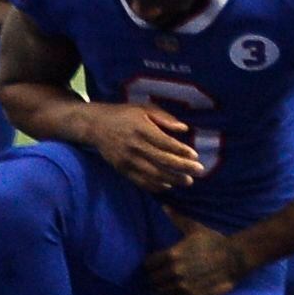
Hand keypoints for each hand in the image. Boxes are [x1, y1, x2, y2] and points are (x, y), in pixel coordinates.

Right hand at [88, 99, 214, 194]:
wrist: (95, 126)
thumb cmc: (124, 115)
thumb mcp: (143, 109)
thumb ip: (164, 118)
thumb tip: (184, 128)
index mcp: (141, 129)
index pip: (164, 143)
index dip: (181, 151)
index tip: (195, 155)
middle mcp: (134, 146)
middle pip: (162, 160)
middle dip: (182, 167)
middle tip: (198, 171)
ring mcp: (127, 160)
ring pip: (152, 173)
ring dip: (172, 179)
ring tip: (188, 181)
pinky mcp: (121, 169)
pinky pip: (140, 181)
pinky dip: (155, 186)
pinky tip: (168, 186)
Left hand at [142, 222, 249, 294]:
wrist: (235, 258)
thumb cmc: (214, 241)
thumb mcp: (195, 228)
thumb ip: (177, 219)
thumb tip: (164, 206)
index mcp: (172, 254)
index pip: (148, 264)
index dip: (148, 266)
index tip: (151, 267)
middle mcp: (174, 271)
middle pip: (152, 280)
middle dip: (153, 279)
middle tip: (156, 279)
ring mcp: (182, 285)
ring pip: (159, 293)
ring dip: (159, 292)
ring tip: (160, 290)